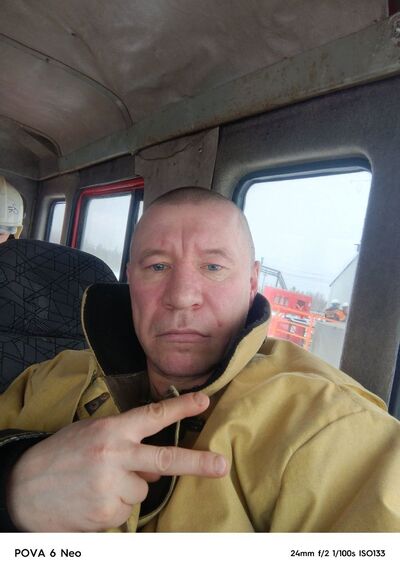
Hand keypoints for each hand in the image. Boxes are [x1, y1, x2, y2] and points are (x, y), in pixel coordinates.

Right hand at [6, 392, 227, 531]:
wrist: (25, 488)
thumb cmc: (63, 454)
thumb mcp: (91, 432)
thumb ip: (124, 438)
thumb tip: (156, 458)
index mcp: (111, 430)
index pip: (152, 416)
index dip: (180, 407)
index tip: (204, 400)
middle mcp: (114, 456)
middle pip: (164, 460)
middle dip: (196, 462)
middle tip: (221, 465)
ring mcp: (110, 487)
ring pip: (144, 488)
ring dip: (131, 486)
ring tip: (101, 482)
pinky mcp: (106, 513)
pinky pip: (128, 508)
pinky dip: (117, 504)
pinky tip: (95, 498)